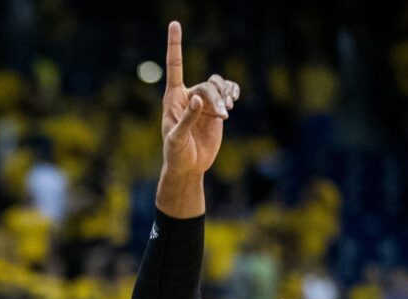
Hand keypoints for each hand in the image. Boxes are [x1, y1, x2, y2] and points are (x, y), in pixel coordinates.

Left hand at [161, 21, 239, 177]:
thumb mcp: (177, 139)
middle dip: (218, 97)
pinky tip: (234, 101)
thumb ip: (186, 119)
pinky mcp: (215, 109)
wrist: (189, 166)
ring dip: (226, 96)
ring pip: (218, 85)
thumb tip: (198, 99)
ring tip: (227, 112)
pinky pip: (227, 90)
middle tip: (224, 114)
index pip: (175, 66)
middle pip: (208, 84)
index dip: (175, 45)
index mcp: (173, 99)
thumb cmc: (176, 154)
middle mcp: (187, 96)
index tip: (175, 23)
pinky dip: (233, 91)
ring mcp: (202, 102)